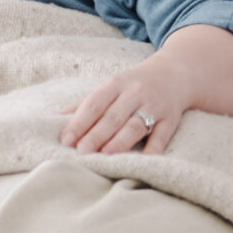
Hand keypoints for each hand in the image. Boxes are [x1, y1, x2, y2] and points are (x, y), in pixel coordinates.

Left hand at [59, 53, 196, 155]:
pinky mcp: (172, 117)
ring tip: (106, 154)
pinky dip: (154, 146)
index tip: (66, 140)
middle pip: (114, 116)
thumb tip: (56, 117)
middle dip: (97, 134)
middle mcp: (135, 93)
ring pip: (136, 124)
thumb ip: (86, 103)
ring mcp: (155, 105)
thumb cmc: (134, 84)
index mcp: (116, 84)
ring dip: (121, 140)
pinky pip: (163, 133)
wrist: (176, 72)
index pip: (94, 103)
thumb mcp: (111, 87)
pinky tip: (143, 159)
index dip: (79, 122)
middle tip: (82, 151)